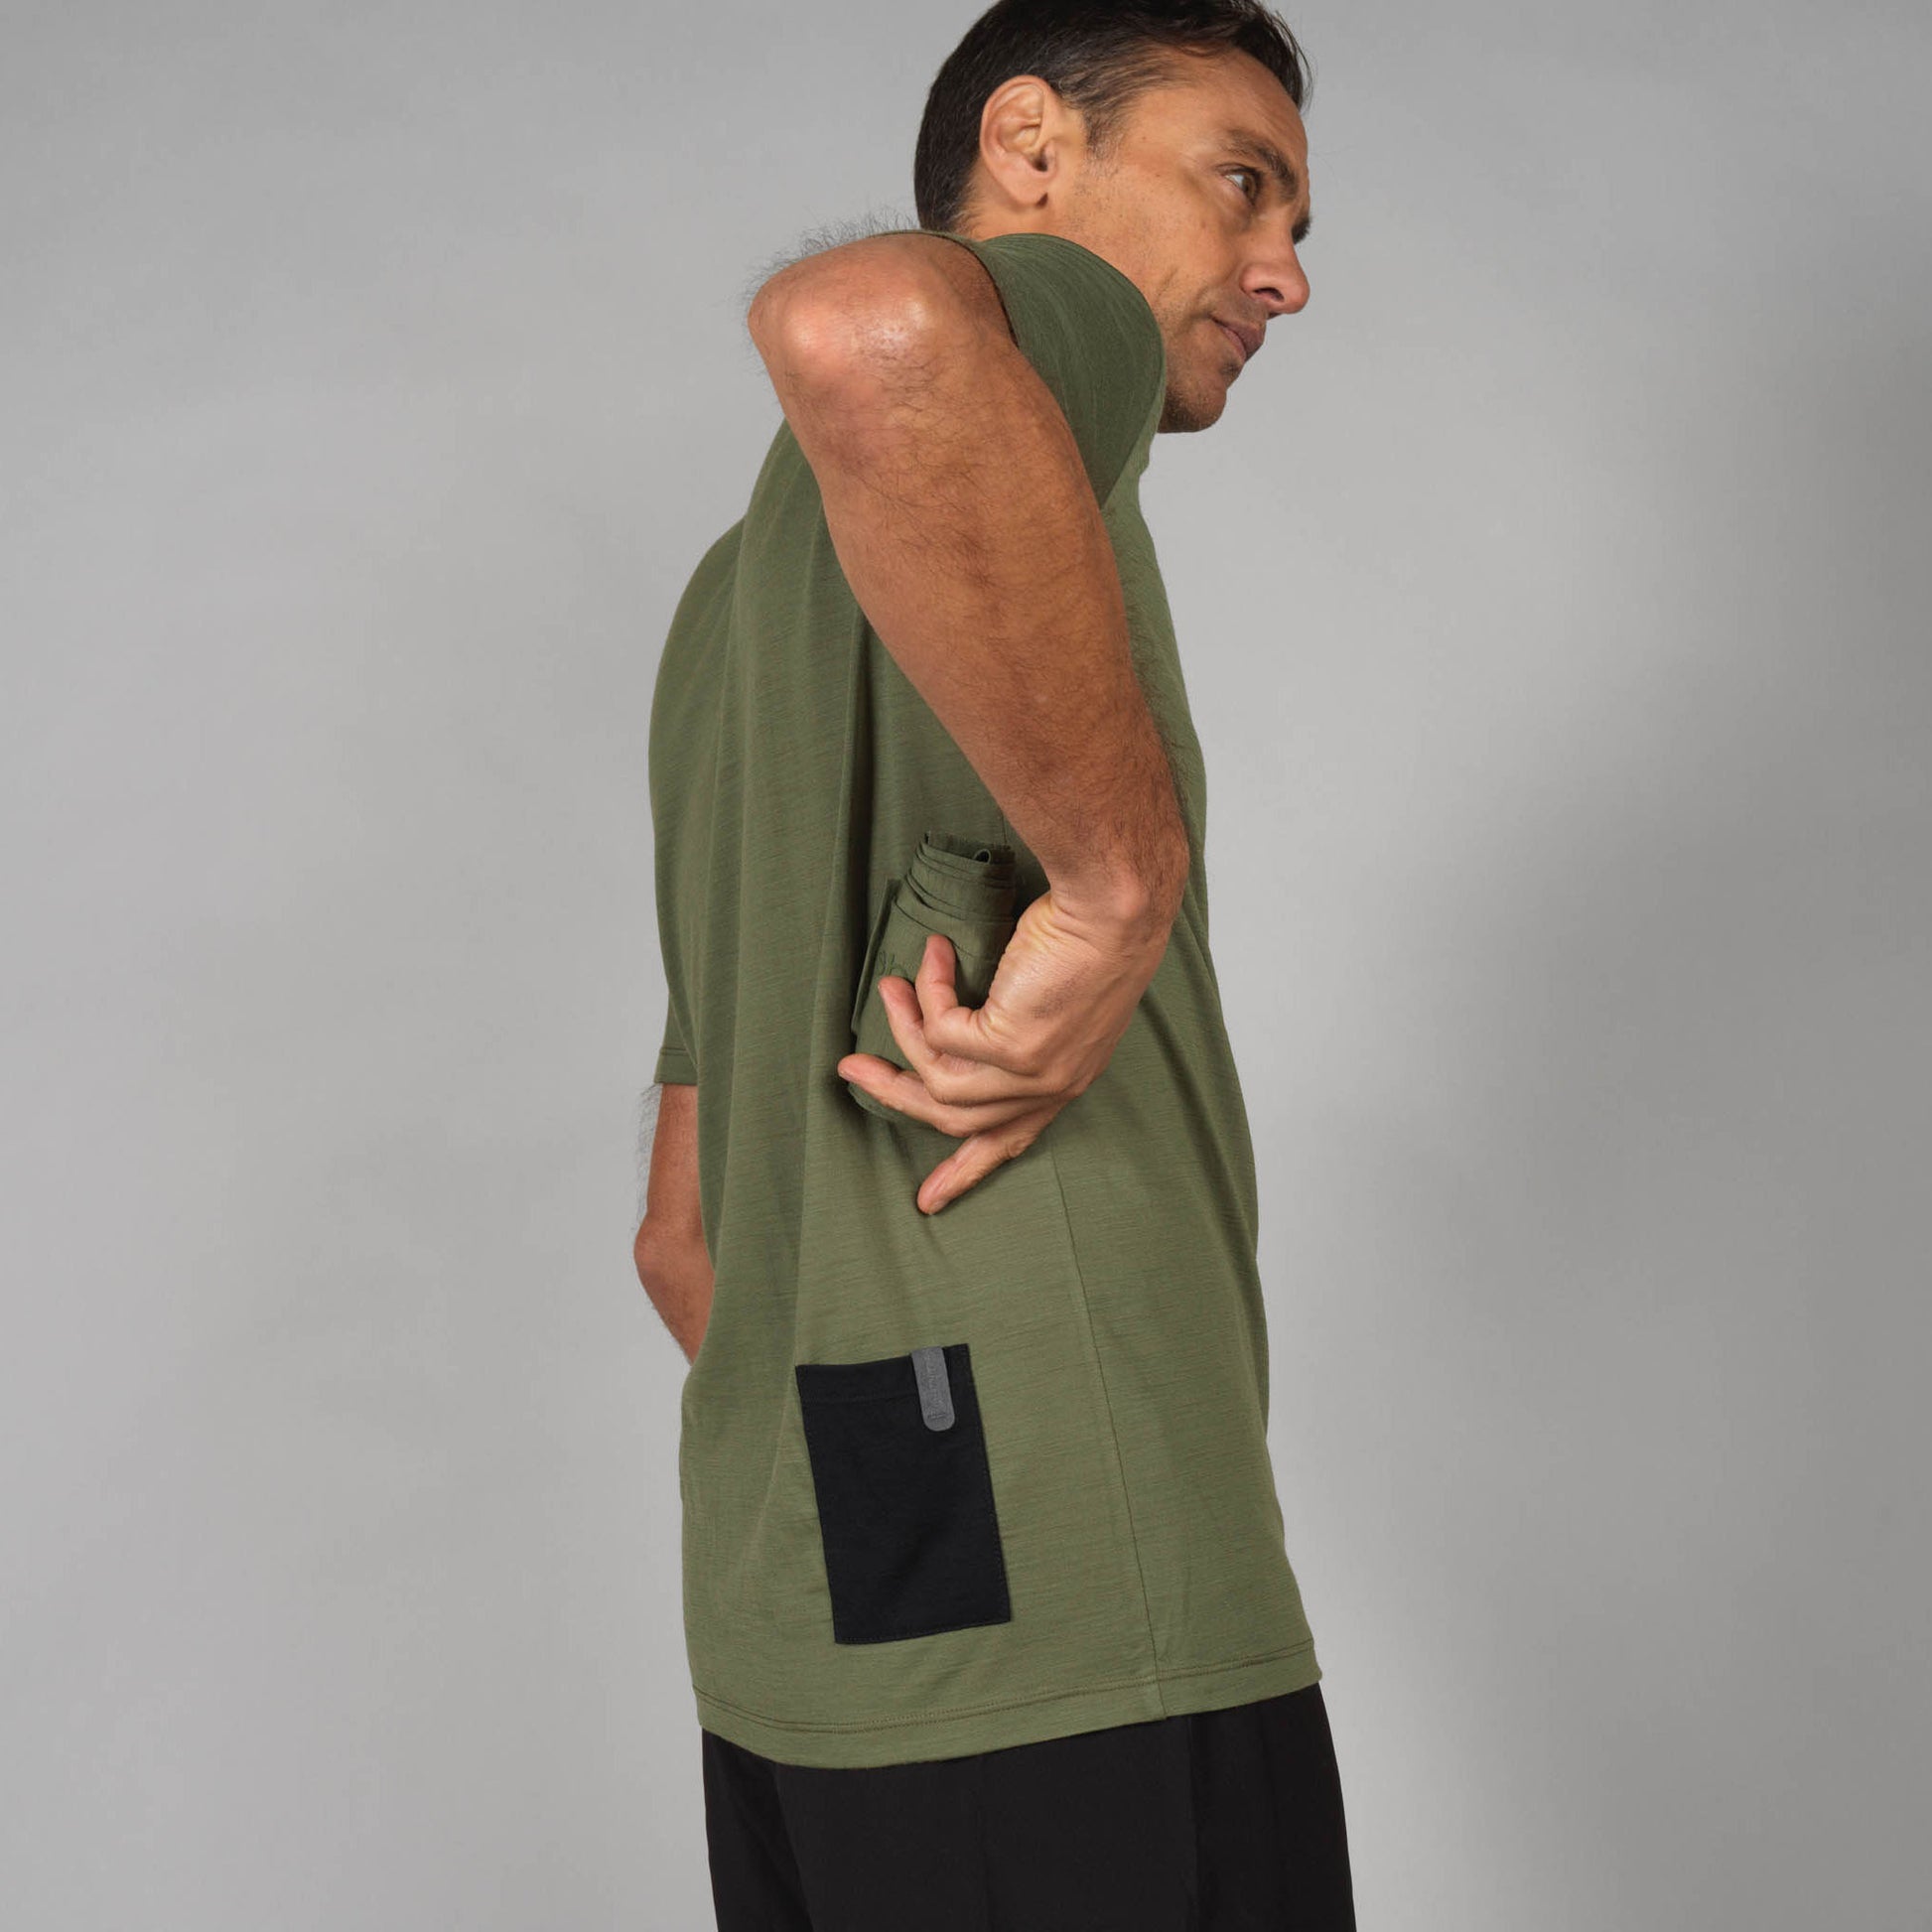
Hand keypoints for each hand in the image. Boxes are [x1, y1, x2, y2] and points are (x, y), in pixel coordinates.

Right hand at [835, 879, 1176, 1213]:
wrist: (1113, 908)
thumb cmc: (1089, 935)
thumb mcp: (1054, 997)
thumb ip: (1015, 1030)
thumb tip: (949, 1031)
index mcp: (1064, 1080)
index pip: (1011, 1139)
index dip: (966, 1169)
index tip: (930, 1198)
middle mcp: (1049, 1087)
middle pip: (955, 1117)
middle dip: (895, 1094)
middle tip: (853, 1069)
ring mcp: (1031, 1073)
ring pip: (939, 1080)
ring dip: (903, 1032)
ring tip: (888, 988)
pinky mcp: (1011, 1046)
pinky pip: (942, 1030)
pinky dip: (929, 990)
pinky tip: (937, 953)